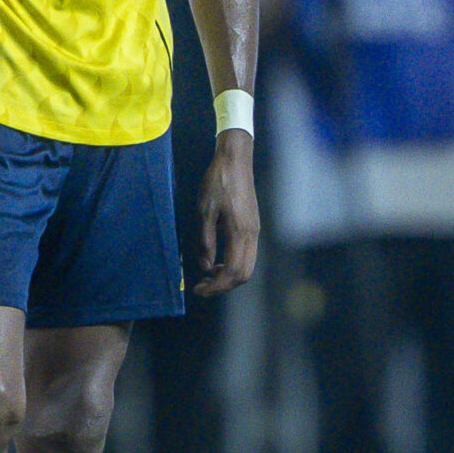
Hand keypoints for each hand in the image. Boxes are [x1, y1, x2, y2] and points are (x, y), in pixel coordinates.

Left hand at [194, 131, 259, 295]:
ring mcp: (255, 232)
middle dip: (223, 286)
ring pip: (247, 266)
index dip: (216, 286)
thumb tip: (206, 267)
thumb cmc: (217, 183)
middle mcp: (252, 235)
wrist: (234, 162)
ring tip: (207, 277)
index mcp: (240, 233)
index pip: (233, 272)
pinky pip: (246, 255)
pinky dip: (233, 265)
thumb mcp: (204, 211)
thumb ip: (206, 241)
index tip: (198, 290)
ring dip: (228, 276)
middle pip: (244, 274)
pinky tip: (216, 262)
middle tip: (201, 288)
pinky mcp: (253, 227)